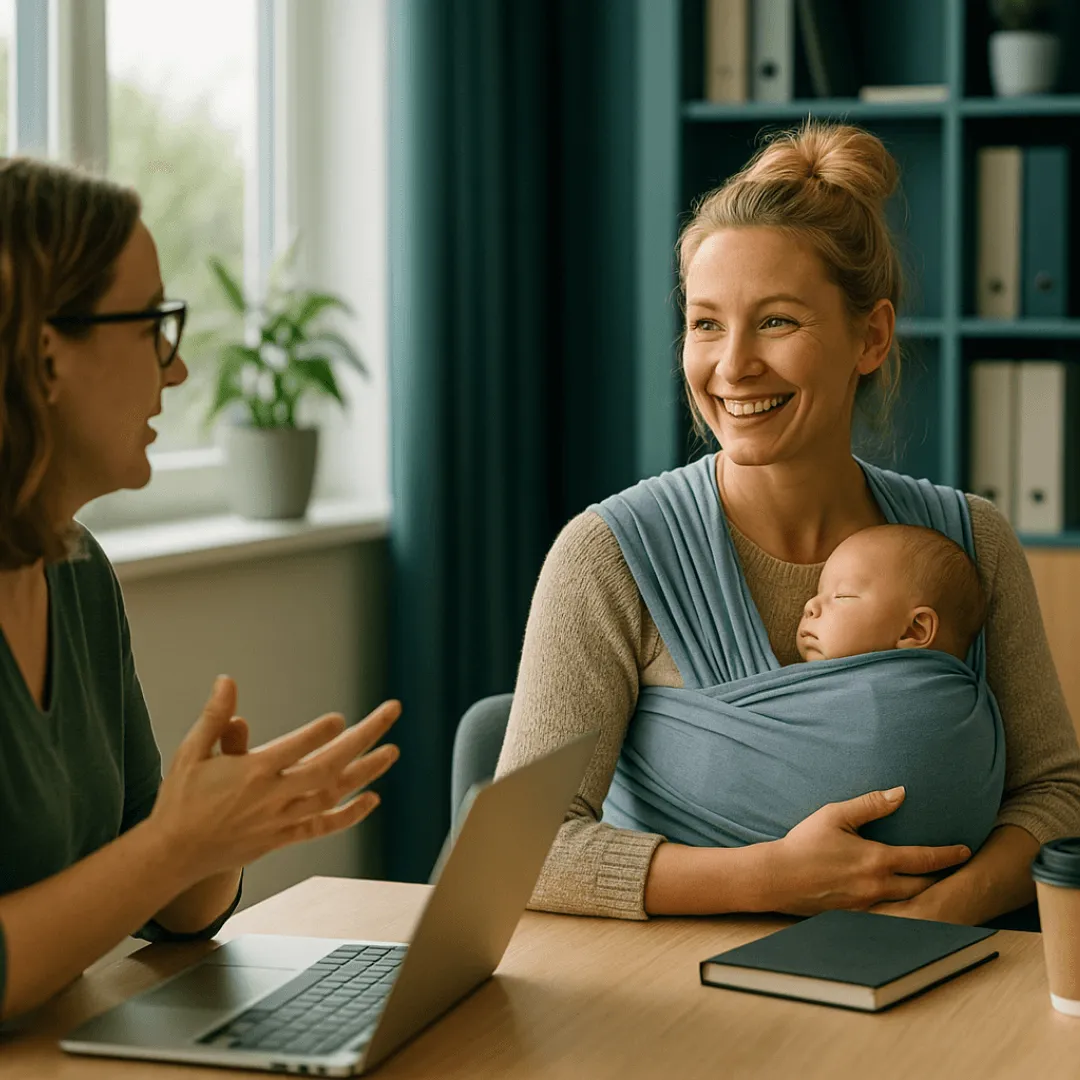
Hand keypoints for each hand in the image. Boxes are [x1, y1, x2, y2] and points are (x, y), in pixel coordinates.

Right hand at [149, 676, 401, 884]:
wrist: (172, 854)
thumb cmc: (181, 798)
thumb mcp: (191, 752)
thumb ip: (214, 717)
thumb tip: (227, 680)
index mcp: (250, 772)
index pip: (293, 749)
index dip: (318, 734)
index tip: (341, 718)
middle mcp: (272, 796)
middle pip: (327, 767)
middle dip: (364, 738)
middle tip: (390, 712)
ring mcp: (280, 820)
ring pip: (332, 795)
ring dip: (366, 773)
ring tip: (392, 751)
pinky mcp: (281, 838)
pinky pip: (322, 827)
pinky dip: (349, 815)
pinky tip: (372, 799)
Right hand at [765, 787, 971, 916]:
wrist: (777, 877)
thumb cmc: (804, 843)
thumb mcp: (835, 815)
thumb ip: (870, 804)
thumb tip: (901, 793)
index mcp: (876, 860)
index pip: (923, 859)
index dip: (948, 855)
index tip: (965, 851)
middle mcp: (877, 887)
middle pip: (924, 887)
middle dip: (944, 880)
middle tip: (960, 872)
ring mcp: (868, 906)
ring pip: (910, 904)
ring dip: (927, 897)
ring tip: (940, 889)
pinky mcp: (856, 916)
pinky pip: (890, 915)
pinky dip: (905, 909)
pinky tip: (908, 905)